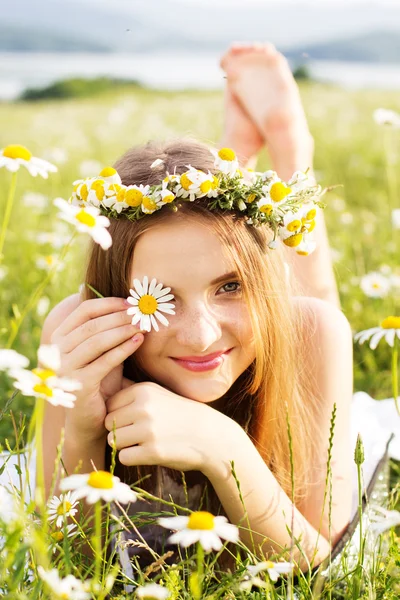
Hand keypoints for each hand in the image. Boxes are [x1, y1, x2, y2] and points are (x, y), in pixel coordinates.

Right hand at [50, 296, 144, 440]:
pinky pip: (105, 361)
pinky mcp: (78, 384)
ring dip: (123, 330)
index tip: (131, 302)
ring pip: (97, 341)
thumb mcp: (100, 352)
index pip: (84, 311)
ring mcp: (65, 368)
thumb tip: (128, 304)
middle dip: (120, 316)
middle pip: (92, 324)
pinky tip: (139, 341)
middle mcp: (56, 351)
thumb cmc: (98, 381)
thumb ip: (107, 330)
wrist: (88, 420)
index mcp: (58, 338)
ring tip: (143, 325)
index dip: (109, 303)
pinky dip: (124, 349)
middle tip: (142, 312)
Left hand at [104, 382, 238, 473]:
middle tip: (140, 434)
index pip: (110, 405)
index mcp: (142, 390)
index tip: (135, 419)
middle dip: (120, 430)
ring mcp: (148, 430)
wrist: (210, 435)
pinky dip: (133, 458)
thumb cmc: (179, 414)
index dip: (119, 415)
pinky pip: (124, 457)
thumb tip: (102, 380)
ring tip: (144, 442)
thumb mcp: (157, 393)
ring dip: (125, 445)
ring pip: (113, 440)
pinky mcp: (152, 451)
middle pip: (108, 423)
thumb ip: (130, 389)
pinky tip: (149, 453)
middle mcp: (143, 407)